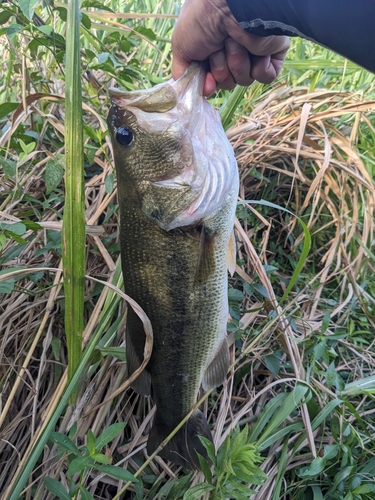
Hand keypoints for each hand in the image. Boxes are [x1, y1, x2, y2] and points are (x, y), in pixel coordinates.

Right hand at [171, 0, 289, 94]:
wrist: (230, 5)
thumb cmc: (201, 21)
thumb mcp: (181, 48)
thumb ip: (183, 74)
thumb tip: (202, 92)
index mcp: (213, 46)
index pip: (211, 78)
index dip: (209, 82)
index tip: (208, 81)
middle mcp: (233, 48)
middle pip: (227, 82)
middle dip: (222, 70)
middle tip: (219, 48)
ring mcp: (253, 51)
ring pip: (245, 80)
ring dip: (237, 64)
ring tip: (235, 42)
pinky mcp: (272, 54)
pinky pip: (265, 77)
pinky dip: (258, 67)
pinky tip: (253, 48)